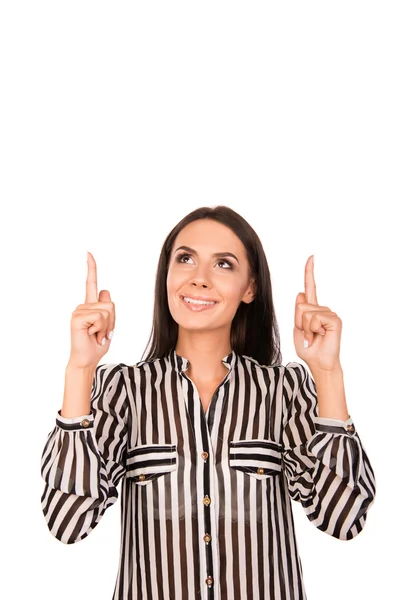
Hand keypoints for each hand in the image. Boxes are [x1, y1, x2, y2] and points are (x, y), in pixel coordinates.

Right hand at [68, 251, 115, 368]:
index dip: (91, 267)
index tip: (88, 253)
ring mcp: (79, 311)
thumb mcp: (108, 325)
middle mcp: (83, 306)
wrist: (87, 360)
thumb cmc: (96, 345)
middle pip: (110, 304)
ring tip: (96, 335)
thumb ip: (108, 310)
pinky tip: (92, 335)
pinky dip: (101, 329)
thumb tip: (104, 291)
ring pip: (107, 311)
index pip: (91, 283)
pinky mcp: (77, 317)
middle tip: (102, 333)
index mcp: (90, 306)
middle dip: (112, 321)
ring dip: (107, 327)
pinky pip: (100, 317)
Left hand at [293, 255, 341, 371]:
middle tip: (308, 335)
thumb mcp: (297, 329)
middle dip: (299, 322)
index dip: (309, 272)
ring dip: (305, 328)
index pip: (310, 287)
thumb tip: (300, 293)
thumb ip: (298, 312)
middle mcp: (322, 309)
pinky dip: (312, 330)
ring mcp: (330, 313)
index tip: (311, 257)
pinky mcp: (335, 320)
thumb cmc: (308, 348)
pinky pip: (315, 319)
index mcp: (312, 309)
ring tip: (314, 337)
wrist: (318, 363)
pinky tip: (320, 336)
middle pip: (299, 305)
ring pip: (305, 312)